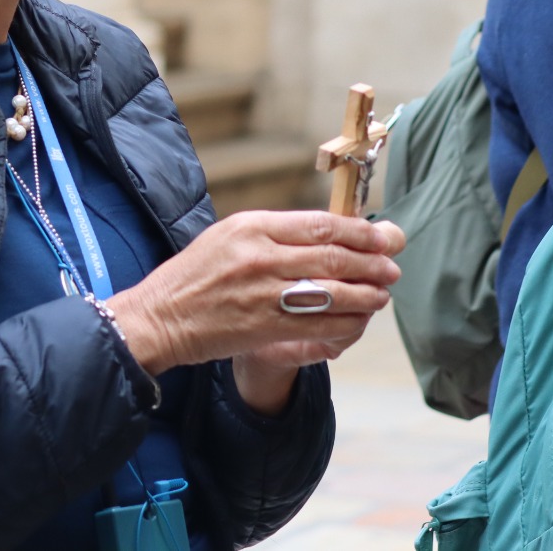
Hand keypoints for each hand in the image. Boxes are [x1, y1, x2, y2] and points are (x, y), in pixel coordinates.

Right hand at [110, 211, 402, 382]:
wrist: (159, 317)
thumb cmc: (194, 275)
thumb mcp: (228, 236)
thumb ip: (274, 233)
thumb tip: (327, 233)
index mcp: (252, 227)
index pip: (320, 224)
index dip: (360, 232)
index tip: (383, 236)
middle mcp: (260, 257)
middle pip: (333, 257)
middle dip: (372, 263)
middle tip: (392, 267)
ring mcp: (263, 294)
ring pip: (333, 292)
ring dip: (366, 294)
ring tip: (382, 294)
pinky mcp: (265, 328)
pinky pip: (320, 325)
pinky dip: (347, 323)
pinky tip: (360, 320)